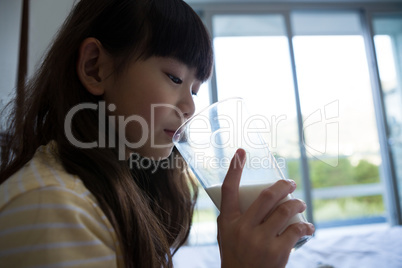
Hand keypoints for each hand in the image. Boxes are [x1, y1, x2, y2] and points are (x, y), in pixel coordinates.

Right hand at [217, 149, 314, 267]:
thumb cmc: (235, 255)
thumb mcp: (226, 235)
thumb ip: (234, 216)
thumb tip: (248, 195)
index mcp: (228, 222)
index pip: (228, 190)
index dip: (234, 169)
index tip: (241, 152)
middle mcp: (242, 228)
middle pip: (266, 196)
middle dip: (283, 186)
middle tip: (291, 183)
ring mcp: (260, 240)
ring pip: (285, 211)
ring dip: (297, 203)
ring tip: (300, 204)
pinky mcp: (277, 252)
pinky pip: (297, 231)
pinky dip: (307, 228)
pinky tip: (309, 228)